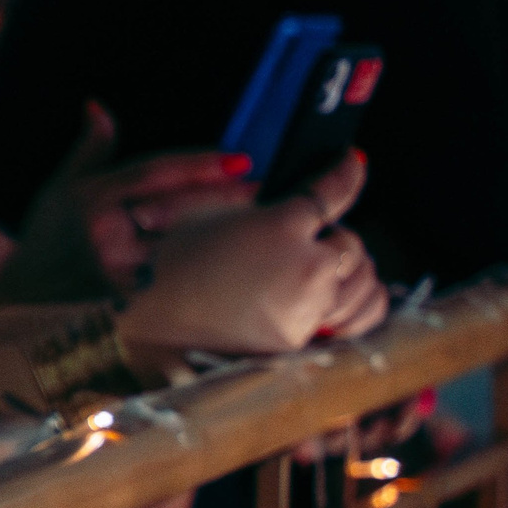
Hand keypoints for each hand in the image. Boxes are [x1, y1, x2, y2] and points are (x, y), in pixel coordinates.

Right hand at [0, 104, 256, 302]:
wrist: (19, 297)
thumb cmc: (45, 239)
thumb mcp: (60, 188)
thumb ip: (89, 149)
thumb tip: (97, 106)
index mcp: (92, 199)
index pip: (154, 174)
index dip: (199, 165)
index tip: (240, 160)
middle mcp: (106, 234)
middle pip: (178, 210)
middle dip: (223, 198)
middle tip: (260, 188)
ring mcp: (117, 272)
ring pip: (182, 249)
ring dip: (221, 237)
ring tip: (259, 225)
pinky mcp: (127, 304)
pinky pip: (175, 286)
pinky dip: (204, 276)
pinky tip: (234, 271)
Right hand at [118, 152, 387, 356]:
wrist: (145, 326)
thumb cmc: (163, 267)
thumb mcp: (198, 211)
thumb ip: (242, 193)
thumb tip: (263, 177)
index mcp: (279, 227)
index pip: (331, 191)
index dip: (344, 174)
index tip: (349, 164)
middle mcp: (304, 268)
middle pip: (348, 240)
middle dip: (330, 236)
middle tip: (307, 236)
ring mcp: (309, 310)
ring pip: (362, 279)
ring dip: (344, 271)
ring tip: (318, 270)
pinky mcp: (305, 343)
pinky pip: (359, 317)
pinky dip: (357, 305)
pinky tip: (338, 300)